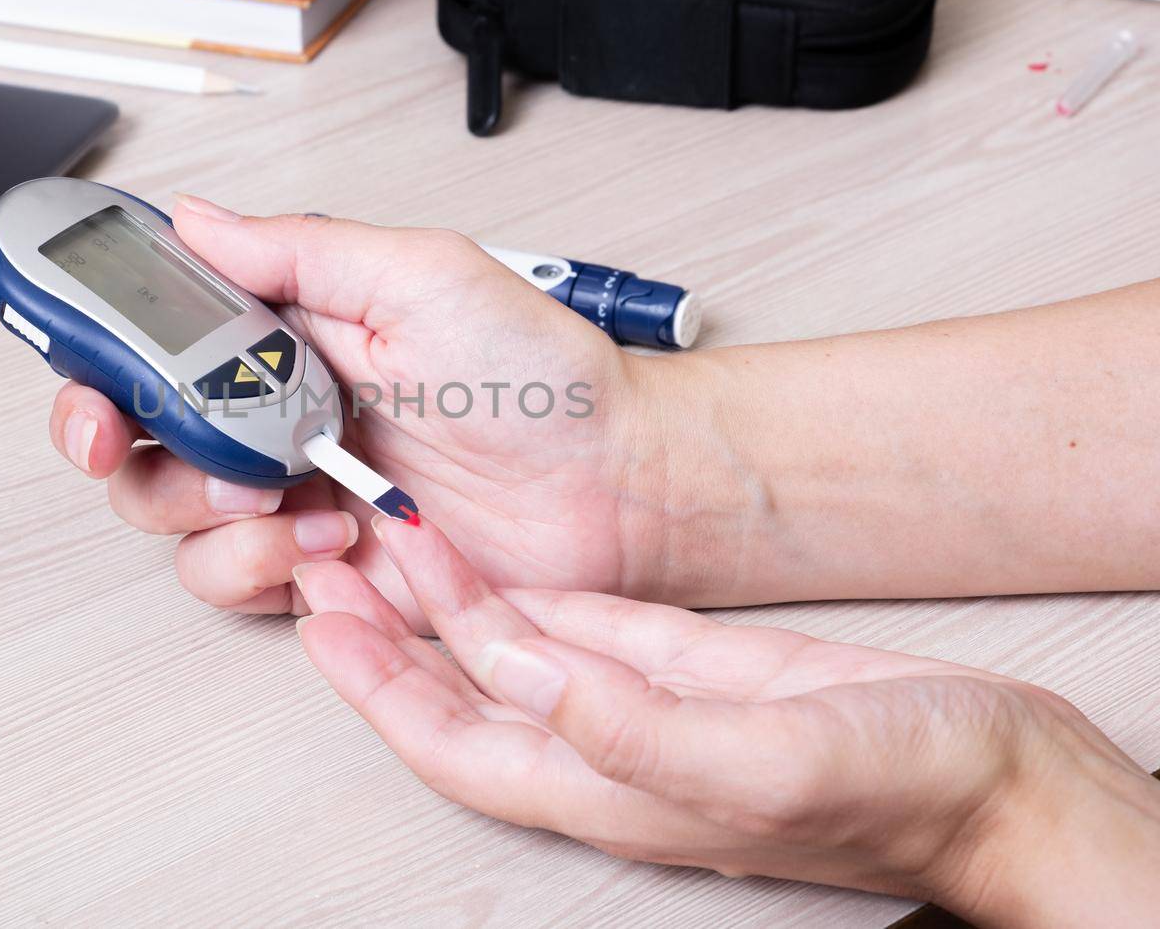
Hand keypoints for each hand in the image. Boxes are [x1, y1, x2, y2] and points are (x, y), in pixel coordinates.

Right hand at [0, 196, 664, 627]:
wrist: (616, 485)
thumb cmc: (542, 377)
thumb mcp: (420, 275)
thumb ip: (296, 251)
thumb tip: (195, 221)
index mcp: (286, 322)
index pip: (145, 303)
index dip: (57, 299)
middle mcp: (271, 403)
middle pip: (121, 416)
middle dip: (94, 422)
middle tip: (113, 421)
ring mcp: (286, 487)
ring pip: (160, 506)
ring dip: (200, 502)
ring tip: (287, 490)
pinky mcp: (313, 565)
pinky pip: (226, 577)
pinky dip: (261, 564)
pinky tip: (334, 542)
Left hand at [295, 516, 1159, 924]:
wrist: (1000, 777)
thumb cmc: (903, 789)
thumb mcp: (760, 757)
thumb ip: (629, 725)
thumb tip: (517, 669)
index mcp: (605, 787)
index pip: (449, 739)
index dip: (374, 686)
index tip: (320, 619)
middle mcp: (604, 747)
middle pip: (459, 691)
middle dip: (385, 632)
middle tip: (328, 559)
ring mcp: (640, 702)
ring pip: (509, 651)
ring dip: (444, 597)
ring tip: (386, 532)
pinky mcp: (683, 665)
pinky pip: (572, 625)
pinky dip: (518, 590)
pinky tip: (485, 554)